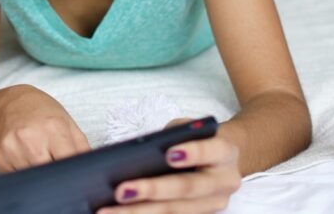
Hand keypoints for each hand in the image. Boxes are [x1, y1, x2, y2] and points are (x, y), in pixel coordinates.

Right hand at [0, 84, 89, 172]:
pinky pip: (15, 177)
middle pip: (49, 173)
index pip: (67, 162)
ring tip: (37, 155)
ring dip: (37, 173)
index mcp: (53, 128)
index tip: (72, 171)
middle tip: (53, 161)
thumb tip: (92, 170)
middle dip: (54, 172)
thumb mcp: (68, 123)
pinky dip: (22, 172)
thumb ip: (82, 148)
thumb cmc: (42, 113)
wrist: (9, 104)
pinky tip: (23, 156)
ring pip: (32, 178)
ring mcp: (12, 148)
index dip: (71, 170)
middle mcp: (30, 137)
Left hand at [98, 119, 240, 213]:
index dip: (192, 153)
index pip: (210, 152)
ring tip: (108, 210)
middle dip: (152, 190)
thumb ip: (172, 135)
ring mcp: (214, 204)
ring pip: (175, 211)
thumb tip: (138, 151)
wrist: (220, 160)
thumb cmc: (195, 139)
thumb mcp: (189, 128)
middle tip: (120, 191)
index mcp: (225, 153)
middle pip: (186, 188)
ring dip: (140, 212)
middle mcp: (224, 182)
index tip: (168, 154)